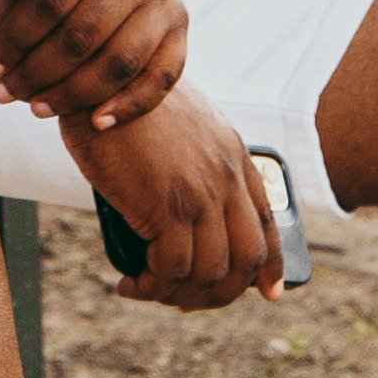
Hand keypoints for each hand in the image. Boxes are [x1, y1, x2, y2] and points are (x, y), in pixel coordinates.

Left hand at [0, 0, 186, 131]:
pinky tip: (96, 123)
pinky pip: (161, 75)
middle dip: (36, 73)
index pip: (49, 1)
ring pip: (118, 63)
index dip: (16, 40)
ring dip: (74, 95)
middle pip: (81, 38)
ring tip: (36, 108)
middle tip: (2, 95)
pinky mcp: (179, 25)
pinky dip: (132, 104)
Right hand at [69, 85, 282, 311]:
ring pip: (209, 272)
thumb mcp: (179, 124)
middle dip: (219, 294)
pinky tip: (130, 284)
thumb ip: (193, 157)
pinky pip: (171, 270)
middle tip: (185, 301)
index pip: (267, 224)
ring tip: (147, 290)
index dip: (270, 266)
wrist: (107, 76)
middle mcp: (226, 179)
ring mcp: (200, 194)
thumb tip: (179, 198)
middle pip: (245, 260)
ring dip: (178, 295)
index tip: (268, 292)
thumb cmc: (129, 98)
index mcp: (233, 157)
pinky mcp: (166, 206)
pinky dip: (151, 288)